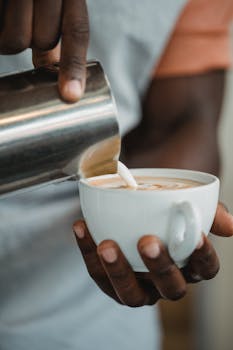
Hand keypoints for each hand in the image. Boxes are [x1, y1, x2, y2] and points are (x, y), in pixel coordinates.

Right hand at [0, 0, 88, 101]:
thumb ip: (55, 28)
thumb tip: (54, 68)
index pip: (77, 31)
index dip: (74, 66)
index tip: (71, 95)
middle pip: (43, 41)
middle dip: (31, 40)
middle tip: (20, 19)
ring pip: (15, 41)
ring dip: (6, 38)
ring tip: (5, 15)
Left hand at [73, 203, 232, 306]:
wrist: (136, 191)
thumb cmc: (166, 200)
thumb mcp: (188, 199)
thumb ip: (210, 210)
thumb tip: (230, 225)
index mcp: (188, 263)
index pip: (205, 269)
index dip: (204, 257)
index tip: (200, 237)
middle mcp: (164, 279)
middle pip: (170, 289)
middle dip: (160, 268)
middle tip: (148, 241)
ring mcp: (137, 282)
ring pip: (131, 294)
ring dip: (118, 271)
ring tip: (108, 243)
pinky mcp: (109, 276)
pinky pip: (98, 273)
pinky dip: (88, 251)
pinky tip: (82, 227)